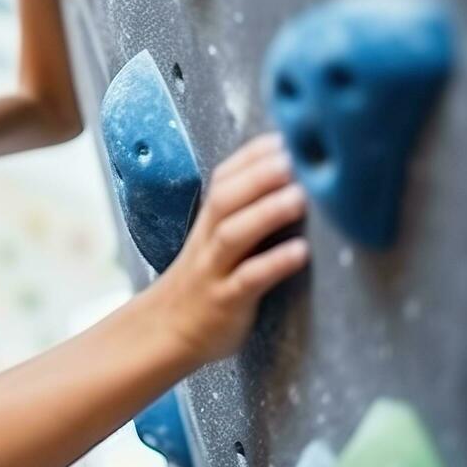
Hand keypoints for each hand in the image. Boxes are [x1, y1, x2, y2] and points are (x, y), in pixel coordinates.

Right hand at [150, 133, 309, 365]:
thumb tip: (296, 183)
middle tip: (294, 155)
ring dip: (267, 212)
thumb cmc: (206, 283)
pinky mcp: (225, 303)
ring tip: (301, 196)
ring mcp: (214, 271)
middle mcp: (209, 241)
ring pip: (233, 235)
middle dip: (259, 174)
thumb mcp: (218, 242)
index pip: (224, 178)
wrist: (165, 332)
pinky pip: (248, 280)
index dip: (252, 155)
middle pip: (226, 199)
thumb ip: (247, 214)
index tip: (285, 135)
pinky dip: (274, 264)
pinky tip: (301, 253)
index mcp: (209, 222)